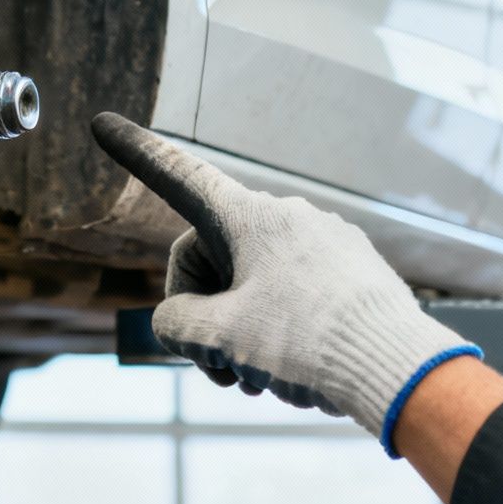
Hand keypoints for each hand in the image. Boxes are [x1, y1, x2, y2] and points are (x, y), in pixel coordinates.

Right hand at [91, 113, 479, 455]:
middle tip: (217, 368)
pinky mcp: (354, 271)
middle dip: (204, 313)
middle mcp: (289, 217)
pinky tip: (295, 371)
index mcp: (249, 217)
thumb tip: (178, 320)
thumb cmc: (305, 345)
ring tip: (259, 381)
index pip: (178, 177)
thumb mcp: (220, 337)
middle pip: (214, 258)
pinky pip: (297, 291)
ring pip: (256, 282)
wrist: (399, 371)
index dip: (135, 153)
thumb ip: (175, 322)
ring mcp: (327, 241)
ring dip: (242, 331)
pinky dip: (281, 328)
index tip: (103, 123)